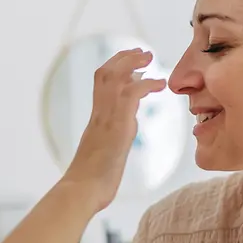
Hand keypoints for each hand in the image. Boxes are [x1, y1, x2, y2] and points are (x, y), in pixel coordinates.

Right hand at [60, 49, 167, 210]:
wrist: (82, 191)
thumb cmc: (93, 181)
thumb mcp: (108, 152)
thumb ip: (117, 135)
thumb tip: (127, 128)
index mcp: (96, 120)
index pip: (101, 84)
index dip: (115, 68)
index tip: (131, 62)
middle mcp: (99, 114)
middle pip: (105, 73)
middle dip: (124, 58)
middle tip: (143, 51)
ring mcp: (106, 118)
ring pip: (114, 77)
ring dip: (133, 63)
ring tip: (149, 57)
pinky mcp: (117, 125)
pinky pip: (130, 94)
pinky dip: (146, 84)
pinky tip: (159, 84)